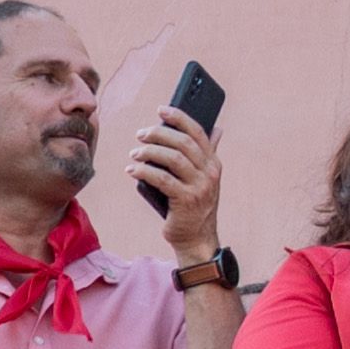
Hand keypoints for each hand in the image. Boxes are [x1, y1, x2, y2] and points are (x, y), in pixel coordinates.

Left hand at [132, 106, 223, 261]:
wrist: (197, 238)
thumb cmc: (194, 205)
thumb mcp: (203, 178)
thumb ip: (207, 154)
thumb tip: (217, 130)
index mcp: (213, 163)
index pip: (198, 132)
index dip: (179, 117)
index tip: (161, 109)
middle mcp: (210, 173)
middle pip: (183, 143)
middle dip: (159, 134)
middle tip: (140, 134)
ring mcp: (200, 187)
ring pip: (173, 158)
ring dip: (150, 152)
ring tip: (134, 153)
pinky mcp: (186, 201)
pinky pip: (162, 179)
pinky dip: (145, 171)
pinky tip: (132, 170)